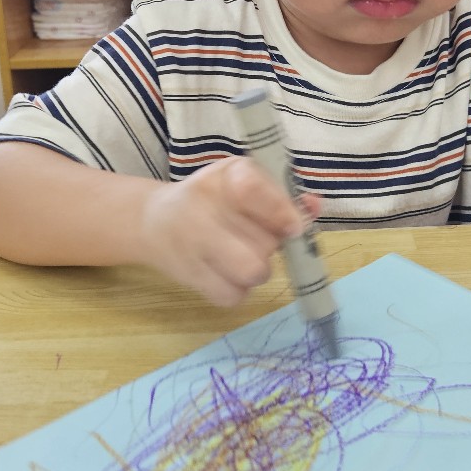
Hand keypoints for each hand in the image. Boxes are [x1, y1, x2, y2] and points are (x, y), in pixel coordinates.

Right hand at [138, 157, 315, 306]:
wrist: (156, 220)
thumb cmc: (213, 197)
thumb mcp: (245, 179)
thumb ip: (282, 193)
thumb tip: (315, 206)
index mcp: (225, 175)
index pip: (253, 191)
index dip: (281, 212)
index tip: (292, 227)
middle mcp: (203, 206)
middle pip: (264, 242)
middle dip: (271, 244)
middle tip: (255, 236)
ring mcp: (192, 243)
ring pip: (252, 272)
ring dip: (258, 268)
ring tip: (242, 254)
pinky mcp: (189, 276)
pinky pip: (233, 295)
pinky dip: (238, 289)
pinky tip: (227, 272)